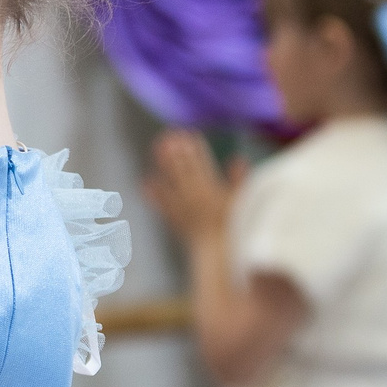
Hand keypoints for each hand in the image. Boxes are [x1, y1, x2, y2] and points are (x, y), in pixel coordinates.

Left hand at [141, 130, 240, 246]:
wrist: (220, 252)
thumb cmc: (234, 226)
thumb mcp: (240, 202)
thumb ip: (238, 180)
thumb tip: (240, 158)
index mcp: (214, 192)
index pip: (205, 165)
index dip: (196, 149)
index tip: (189, 134)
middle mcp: (198, 198)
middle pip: (186, 171)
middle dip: (178, 153)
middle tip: (169, 136)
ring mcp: (186, 210)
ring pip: (174, 183)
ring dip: (166, 166)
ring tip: (158, 148)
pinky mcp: (178, 221)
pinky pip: (165, 206)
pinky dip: (155, 194)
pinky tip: (146, 181)